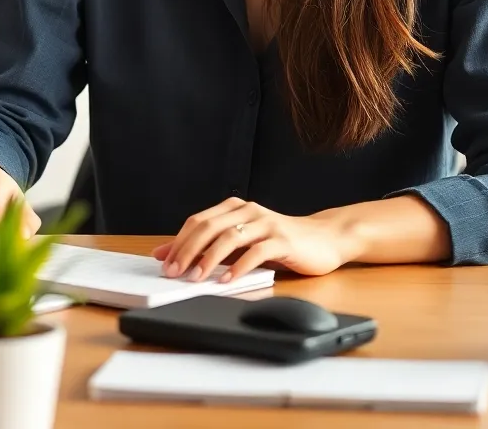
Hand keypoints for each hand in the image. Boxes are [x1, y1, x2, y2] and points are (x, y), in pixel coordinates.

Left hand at [152, 197, 350, 282]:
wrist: (324, 238)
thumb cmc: (279, 242)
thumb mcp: (243, 240)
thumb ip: (211, 245)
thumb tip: (169, 254)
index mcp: (236, 207)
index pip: (198, 221)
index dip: (179, 241)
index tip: (163, 262)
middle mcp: (249, 211)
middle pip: (209, 227)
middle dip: (187, 250)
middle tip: (174, 272)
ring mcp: (266, 223)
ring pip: (230, 237)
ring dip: (209, 259)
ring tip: (196, 278)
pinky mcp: (282, 240)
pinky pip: (256, 252)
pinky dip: (238, 267)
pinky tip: (227, 281)